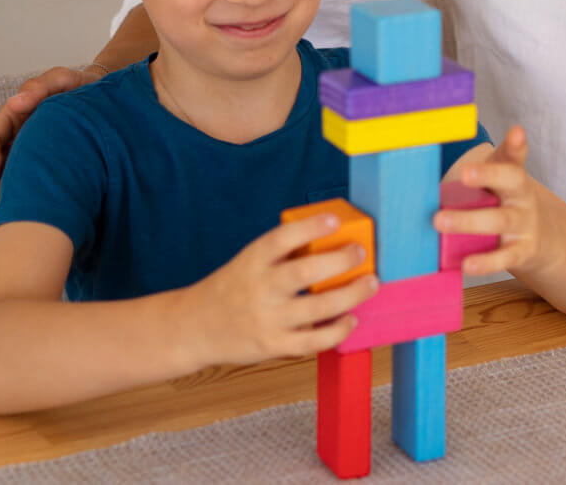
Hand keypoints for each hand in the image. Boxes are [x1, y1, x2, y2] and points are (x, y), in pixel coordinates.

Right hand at [0, 65, 106, 203]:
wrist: (108, 102)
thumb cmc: (81, 87)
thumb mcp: (63, 79)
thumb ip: (41, 85)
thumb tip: (16, 102)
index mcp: (14, 117)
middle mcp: (16, 138)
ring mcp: (27, 155)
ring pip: (3, 177)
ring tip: (4, 204)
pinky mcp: (43, 168)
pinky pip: (25, 184)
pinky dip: (21, 195)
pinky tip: (29, 207)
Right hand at [178, 214, 378, 367]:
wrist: (194, 328)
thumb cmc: (232, 288)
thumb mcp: (249, 262)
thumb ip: (283, 255)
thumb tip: (334, 239)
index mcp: (252, 260)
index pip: (282, 238)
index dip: (310, 227)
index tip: (335, 220)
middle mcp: (259, 288)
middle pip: (306, 272)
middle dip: (340, 260)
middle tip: (361, 253)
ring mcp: (267, 319)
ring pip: (318, 307)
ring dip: (351, 295)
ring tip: (371, 283)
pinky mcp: (272, 345)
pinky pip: (313, 340)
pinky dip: (337, 331)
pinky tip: (350, 319)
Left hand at [436, 127, 551, 277]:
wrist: (540, 240)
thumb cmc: (506, 205)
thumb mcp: (499, 183)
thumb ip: (478, 169)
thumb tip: (430, 161)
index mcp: (513, 178)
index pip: (514, 157)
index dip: (516, 145)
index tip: (516, 132)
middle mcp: (522, 197)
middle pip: (511, 181)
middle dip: (488, 175)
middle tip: (462, 173)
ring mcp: (523, 225)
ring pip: (499, 221)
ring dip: (469, 221)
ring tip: (440, 221)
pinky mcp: (521, 252)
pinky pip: (503, 258)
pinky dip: (486, 263)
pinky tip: (467, 265)